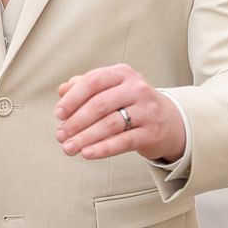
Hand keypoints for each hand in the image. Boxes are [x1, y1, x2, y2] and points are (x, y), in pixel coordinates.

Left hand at [55, 65, 186, 165]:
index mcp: (122, 73)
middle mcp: (136, 88)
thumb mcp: (110, 89)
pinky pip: (123, 142)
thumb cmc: (131, 104)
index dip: (73, 98)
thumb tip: (62, 90)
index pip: (93, 81)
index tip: (59, 114)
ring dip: (85, 137)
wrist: (168, 121)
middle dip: (76, 121)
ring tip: (69, 148)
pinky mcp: (151, 132)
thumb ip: (85, 86)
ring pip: (110, 124)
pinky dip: (102, 149)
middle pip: (100, 104)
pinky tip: (87, 153)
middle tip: (61, 135)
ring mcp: (146, 110)